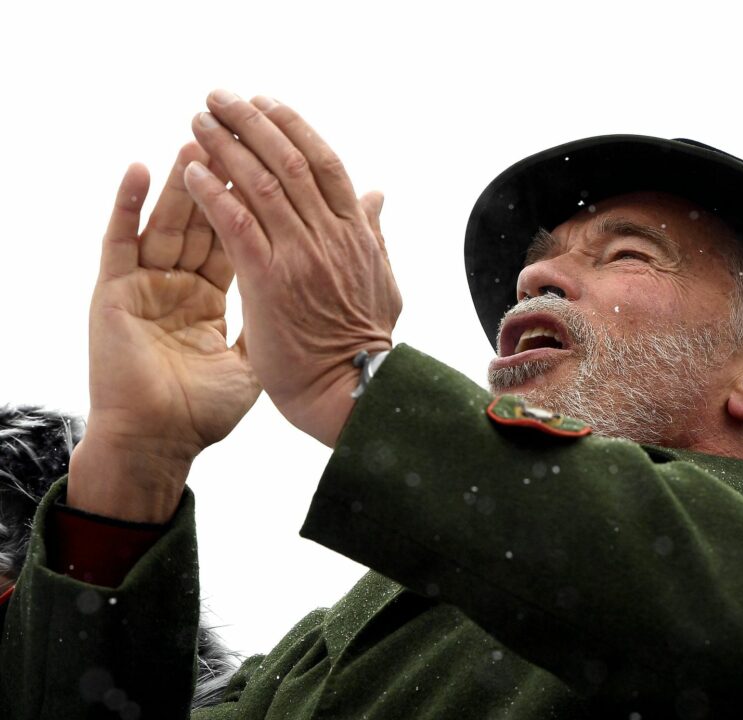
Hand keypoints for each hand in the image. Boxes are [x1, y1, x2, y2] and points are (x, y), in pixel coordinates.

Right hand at [68, 143, 260, 521]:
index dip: (255, 200)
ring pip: (166, 221)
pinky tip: (139, 170)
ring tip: (198, 139)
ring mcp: (145, 285)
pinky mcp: (113, 293)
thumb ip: (281, 308)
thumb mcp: (256, 354)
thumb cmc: (207, 409)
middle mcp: (180, 284)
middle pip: (206, 219)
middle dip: (223, 178)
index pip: (241, 234)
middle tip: (237, 139)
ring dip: (182, 180)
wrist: (162, 443)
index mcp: (212, 297)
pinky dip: (127, 204)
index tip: (274, 163)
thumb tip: (320, 281)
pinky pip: (118, 241)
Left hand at [183, 91, 401, 446]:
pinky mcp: (270, 281)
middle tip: (219, 99)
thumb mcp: (384, 280)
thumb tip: (376, 194)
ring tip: (198, 121)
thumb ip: (374, 234)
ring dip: (226, 146)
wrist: (351, 391)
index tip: (266, 104)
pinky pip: (238, 223)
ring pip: (262, 183)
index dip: (293, 126)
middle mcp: (330, 236)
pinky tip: (192, 171)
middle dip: (251, 122)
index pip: (325, 163)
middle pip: (290, 160)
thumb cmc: (363, 342)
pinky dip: (214, 192)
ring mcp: (301, 256)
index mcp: (357, 233)